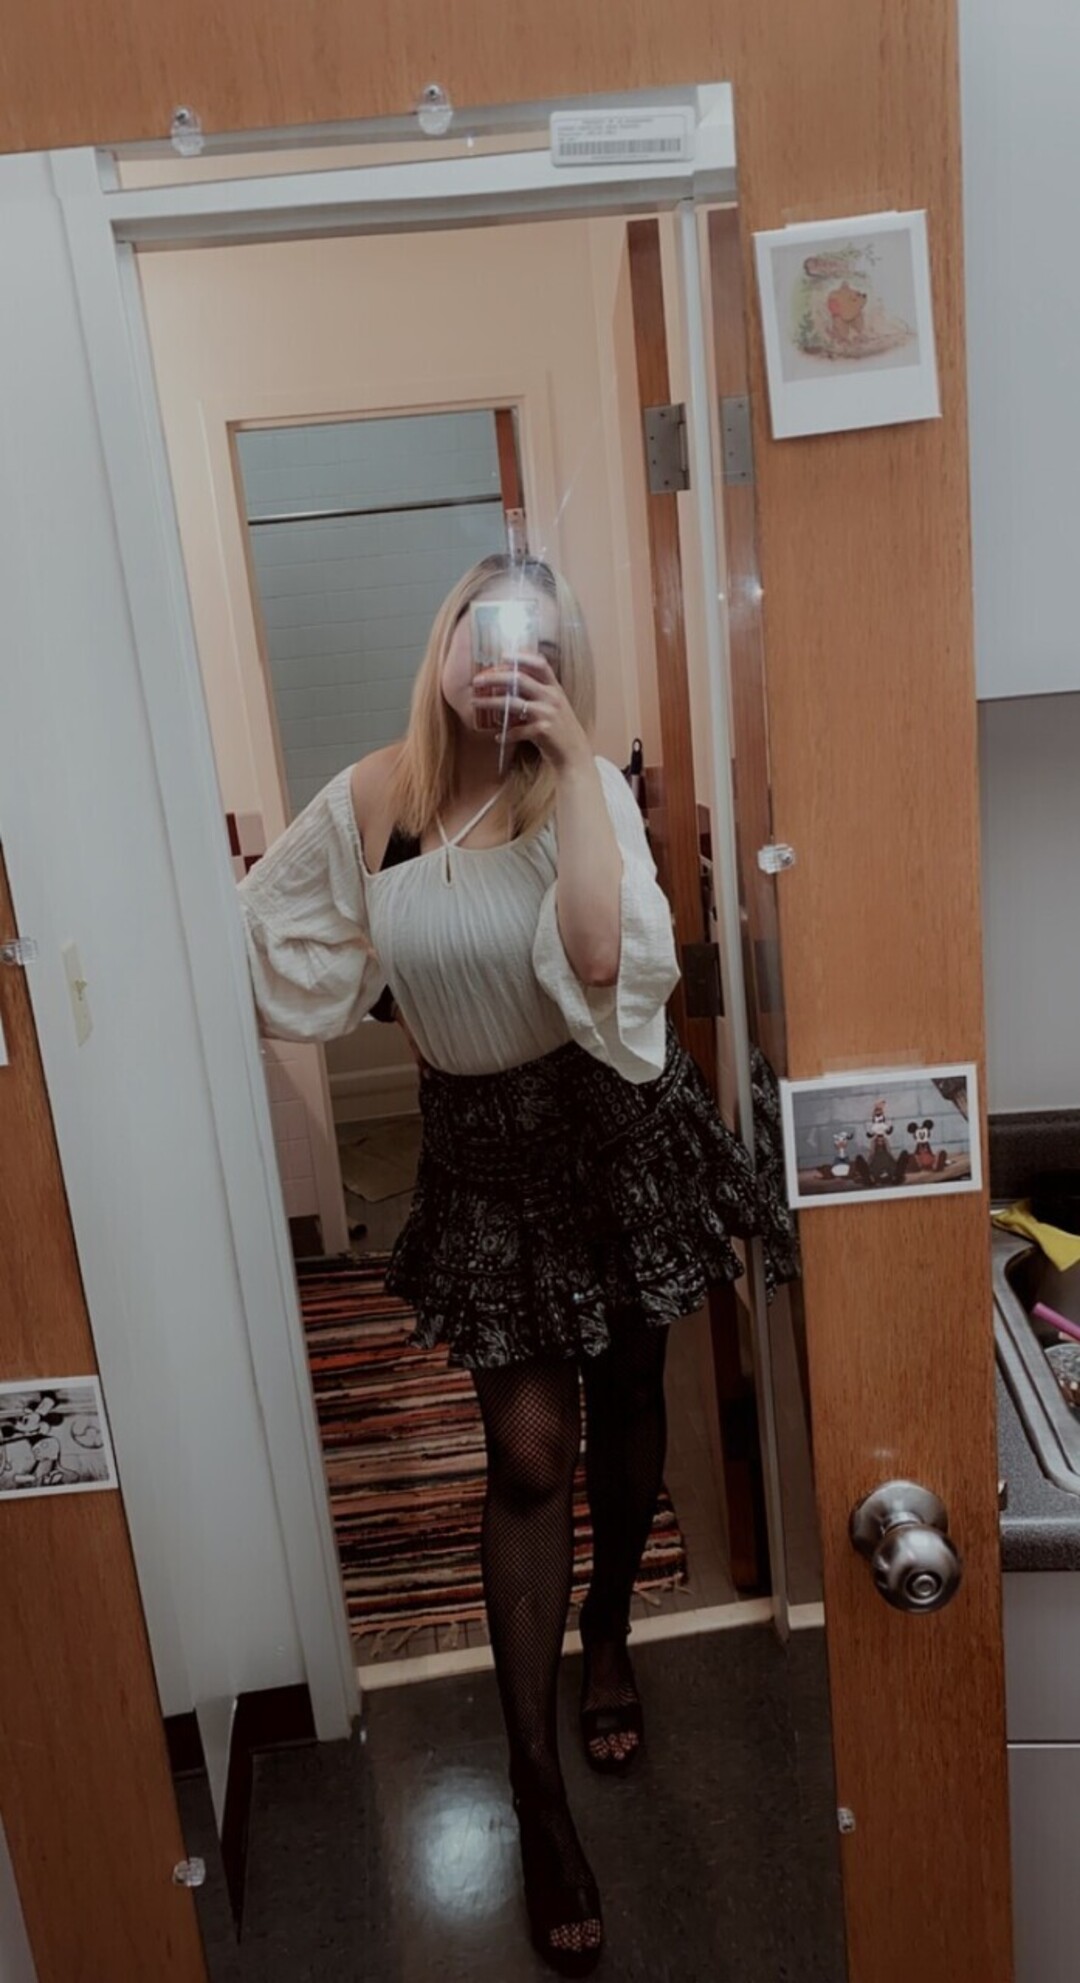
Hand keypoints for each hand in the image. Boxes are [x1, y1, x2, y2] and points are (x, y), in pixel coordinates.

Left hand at [472, 653, 590, 772]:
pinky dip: (505, 734)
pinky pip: (516, 730)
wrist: (574, 753)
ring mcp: (547, 713)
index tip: (502, 655)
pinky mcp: (542, 731)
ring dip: (490, 702)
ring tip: (475, 703)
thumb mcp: (555, 705)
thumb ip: (540, 692)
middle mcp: (552, 697)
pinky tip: (497, 737)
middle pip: (518, 679)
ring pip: (512, 703)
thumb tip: (511, 682)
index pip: (540, 664)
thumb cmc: (561, 729)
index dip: (521, 657)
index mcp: (555, 688)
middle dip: (494, 677)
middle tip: (477, 680)